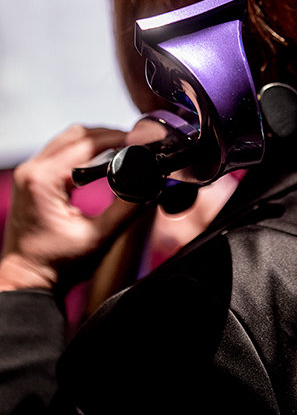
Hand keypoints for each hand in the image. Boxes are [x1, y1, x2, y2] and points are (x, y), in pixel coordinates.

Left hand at [0, 125, 146, 291]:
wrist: (27, 279)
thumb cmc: (56, 265)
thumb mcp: (99, 237)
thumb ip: (127, 209)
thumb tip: (150, 186)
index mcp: (43, 180)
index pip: (86, 144)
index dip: (116, 138)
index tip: (139, 140)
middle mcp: (31, 170)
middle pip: (76, 134)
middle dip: (108, 135)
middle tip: (135, 143)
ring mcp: (28, 173)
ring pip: (67, 138)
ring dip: (95, 140)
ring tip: (122, 149)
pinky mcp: (31, 178)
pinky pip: (59, 150)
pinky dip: (82, 149)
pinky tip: (101, 159)